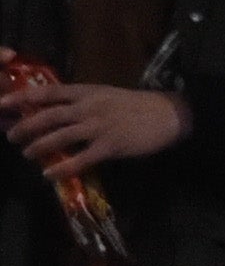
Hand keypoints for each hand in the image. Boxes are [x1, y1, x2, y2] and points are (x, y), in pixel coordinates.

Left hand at [0, 75, 181, 177]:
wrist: (168, 114)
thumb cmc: (136, 105)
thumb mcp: (105, 94)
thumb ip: (81, 101)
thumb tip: (55, 110)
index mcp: (86, 91)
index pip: (47, 92)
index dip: (21, 97)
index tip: (1, 103)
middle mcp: (88, 107)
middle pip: (48, 116)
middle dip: (25, 126)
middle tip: (11, 136)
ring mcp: (99, 127)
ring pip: (59, 136)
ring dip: (38, 146)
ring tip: (27, 154)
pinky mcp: (110, 146)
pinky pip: (81, 158)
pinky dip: (62, 167)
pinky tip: (49, 174)